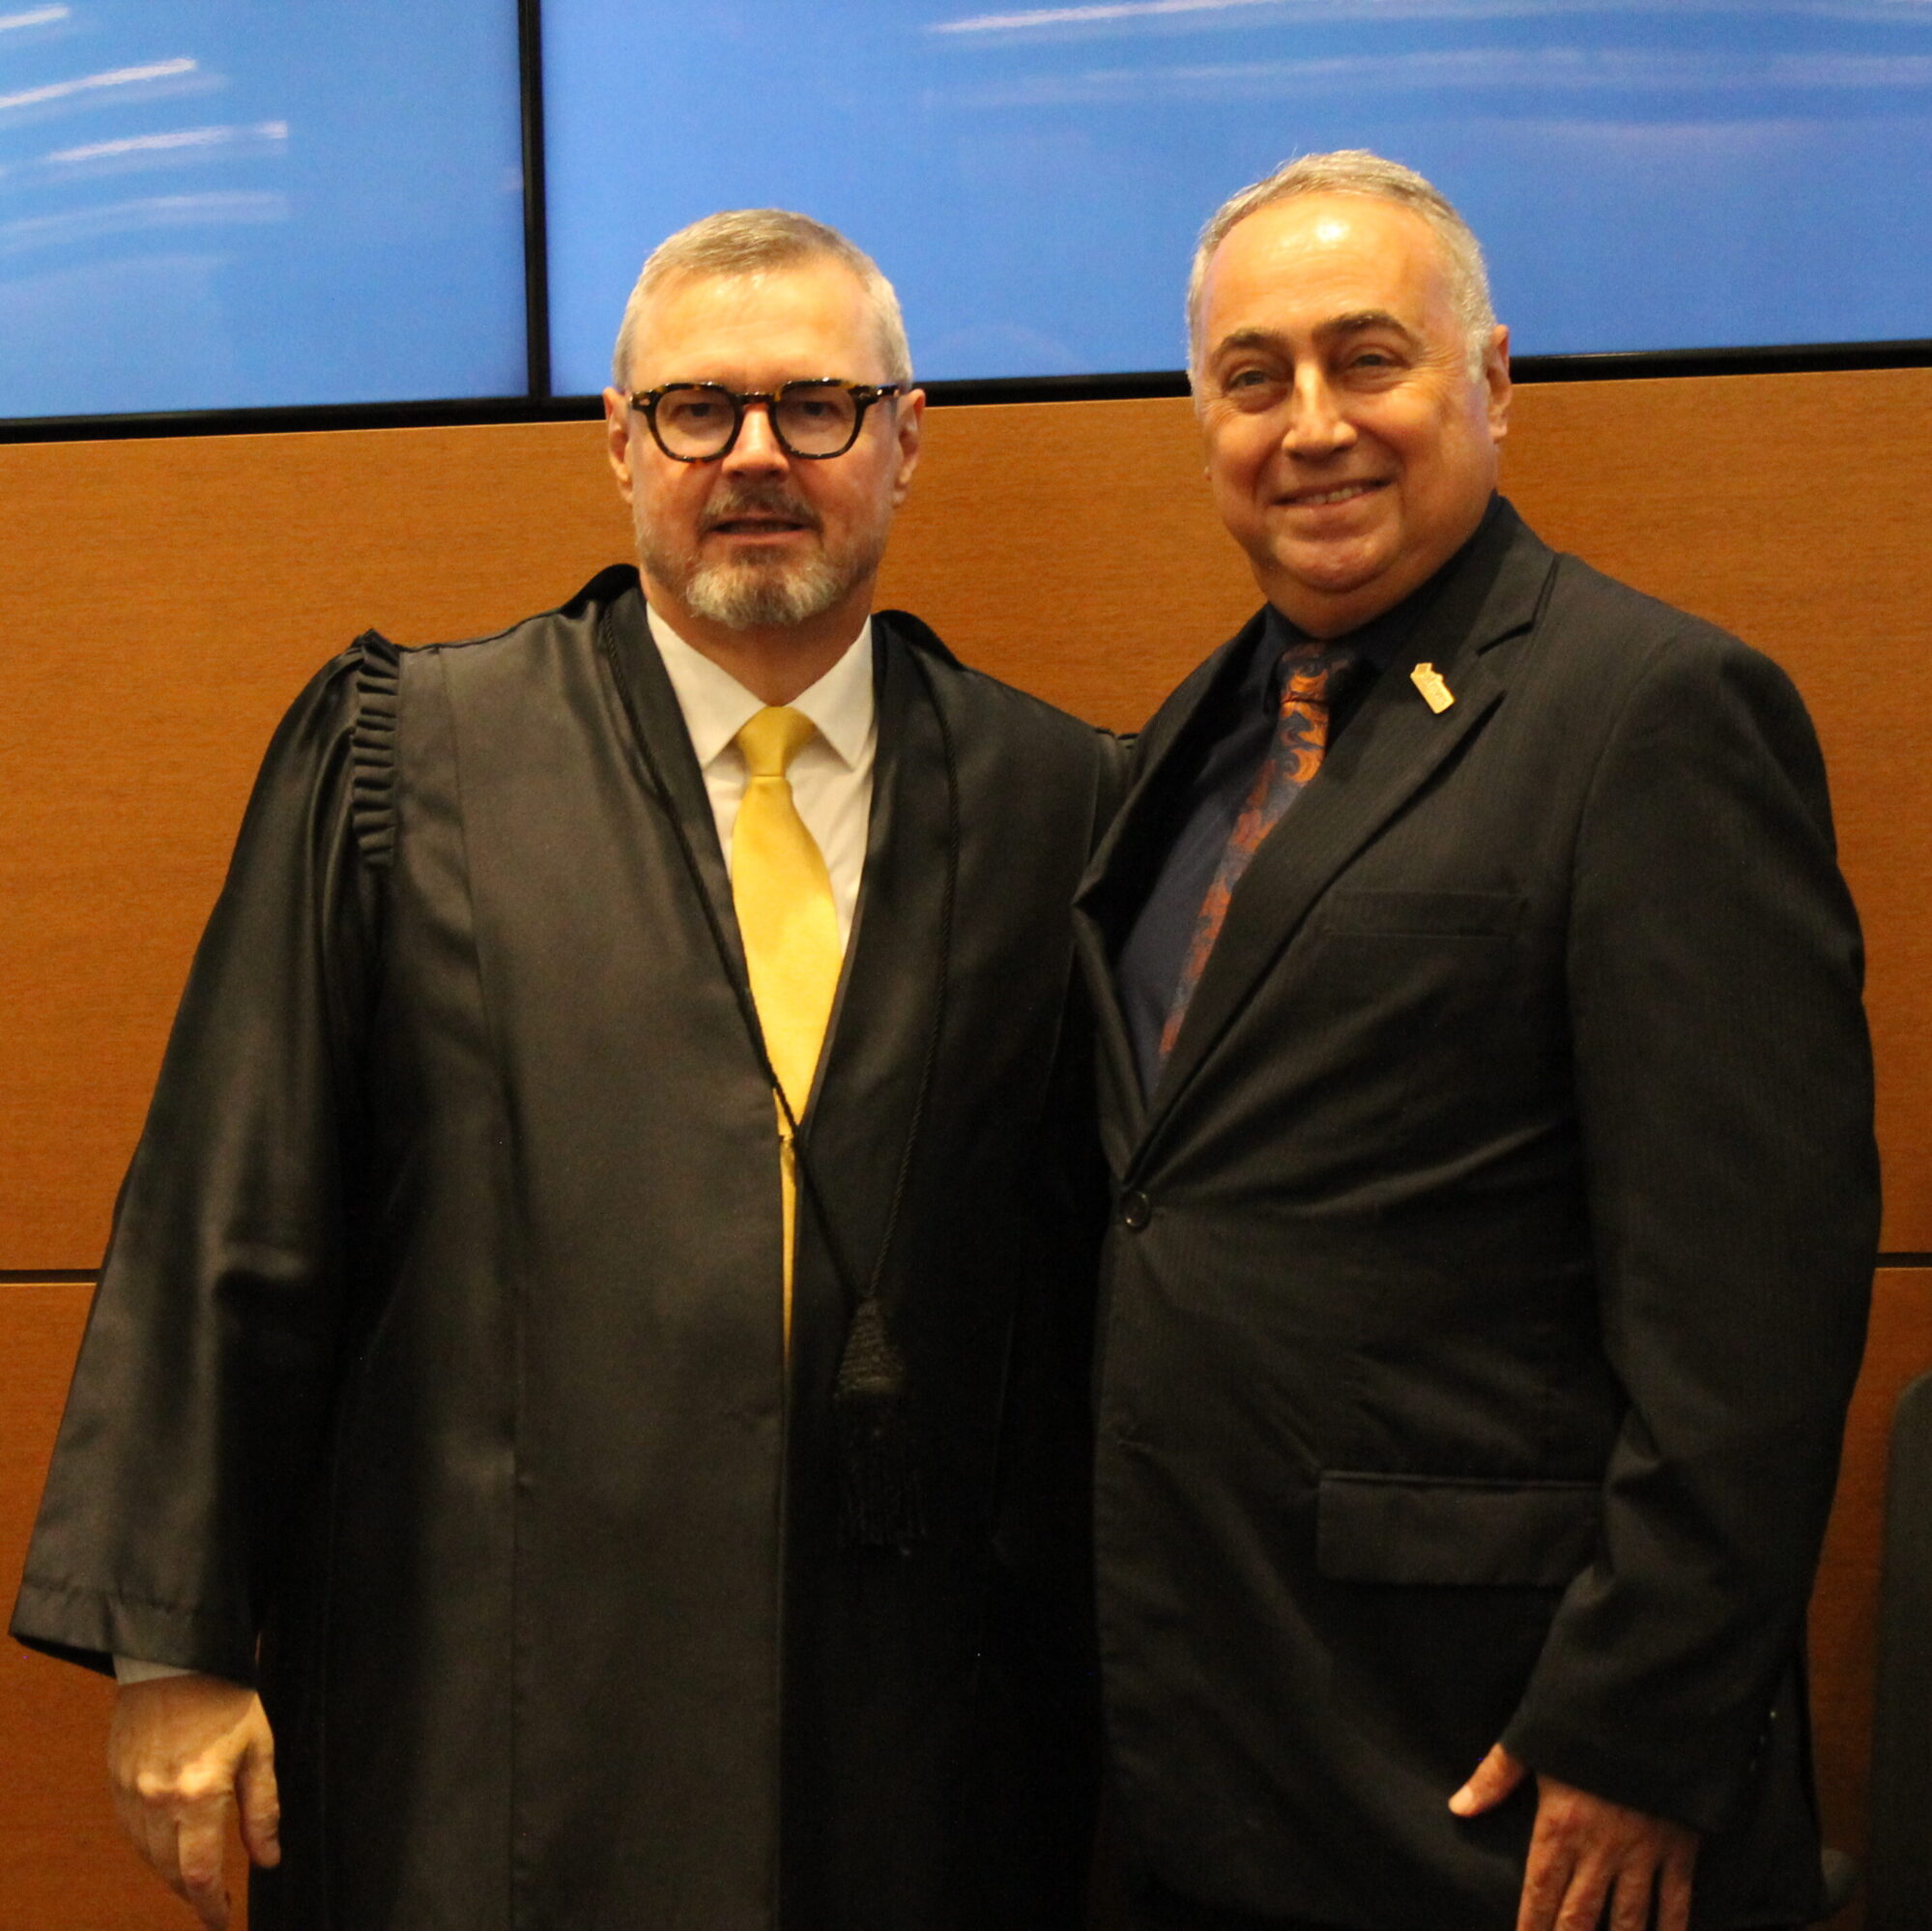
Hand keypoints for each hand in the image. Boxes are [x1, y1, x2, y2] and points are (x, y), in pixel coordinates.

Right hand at [108, 1673, 280, 1929]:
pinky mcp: (116, 1782)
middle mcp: (158, 1801)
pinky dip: (151, 1847)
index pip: (201, 1874)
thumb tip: (267, 1858)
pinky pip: (132, 1832)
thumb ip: (262, 1809)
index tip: (222, 1921)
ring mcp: (131, 1794)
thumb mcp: (259, 1749)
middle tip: (215, 1899)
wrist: (174, 1659)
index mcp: (198, 1794)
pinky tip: (170, 1843)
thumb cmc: (224, 1697)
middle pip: (171, 1872)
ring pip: (148, 1856)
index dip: (211, 1907)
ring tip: (197, 1874)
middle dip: (194, 1892)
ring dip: (171, 1872)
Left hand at [1450, 1742, 1698, 1930]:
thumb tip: (1458, 1807)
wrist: (1648, 1708)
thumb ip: (1494, 1778)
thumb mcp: (1532, 1743)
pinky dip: (1672, 1928)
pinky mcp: (1678, 1849)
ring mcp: (1641, 1853)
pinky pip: (1675, 1901)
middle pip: (1580, 1917)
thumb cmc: (1582, 1724)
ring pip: (1629, 1919)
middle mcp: (1600, 1850)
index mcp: (1559, 1827)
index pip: (1540, 1894)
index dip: (1532, 1928)